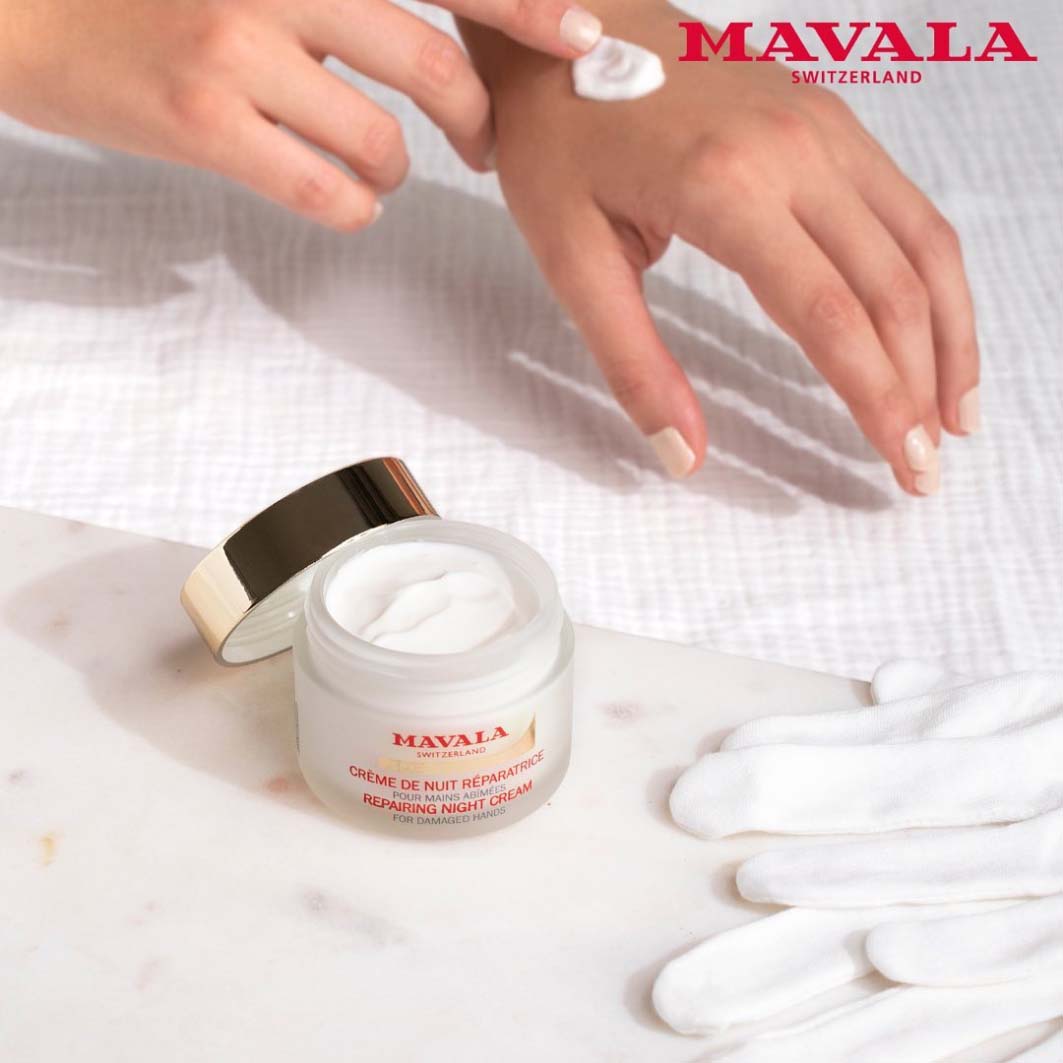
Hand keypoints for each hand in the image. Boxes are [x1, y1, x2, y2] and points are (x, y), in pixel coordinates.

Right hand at [0, 0, 602, 229]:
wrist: (25, 5)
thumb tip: (427, 43)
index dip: (522, 3)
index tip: (581, 35)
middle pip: (431, 64)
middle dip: (476, 121)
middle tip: (481, 145)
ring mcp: (238, 47)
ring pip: (382, 141)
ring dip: (397, 169)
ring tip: (375, 167)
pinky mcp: (205, 122)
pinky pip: (326, 191)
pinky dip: (353, 204)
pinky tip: (339, 194)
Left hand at [467, 4, 979, 493]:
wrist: (563, 21)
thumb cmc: (558, 140)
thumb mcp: (572, 261)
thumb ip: (632, 363)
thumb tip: (682, 457)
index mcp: (729, 189)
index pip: (833, 317)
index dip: (877, 400)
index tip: (902, 467)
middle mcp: (797, 151)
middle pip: (895, 286)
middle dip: (921, 386)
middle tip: (926, 466)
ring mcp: (823, 126)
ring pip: (923, 241)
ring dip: (951, 332)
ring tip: (956, 409)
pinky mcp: (829, 117)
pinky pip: (906, 203)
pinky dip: (931, 274)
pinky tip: (932, 325)